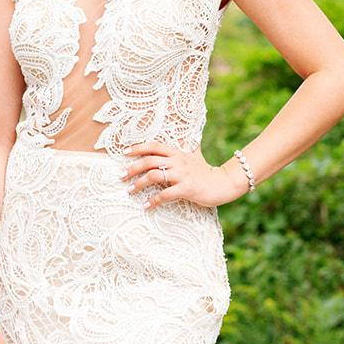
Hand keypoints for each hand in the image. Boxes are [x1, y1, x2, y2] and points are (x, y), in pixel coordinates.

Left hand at [123, 142, 245, 209]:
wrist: (223, 183)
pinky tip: (146, 206)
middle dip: (132, 168)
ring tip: (130, 191)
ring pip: (154, 176)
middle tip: (121, 176)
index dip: (138, 148)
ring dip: (139, 184)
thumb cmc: (205, 171)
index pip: (154, 146)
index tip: (124, 152)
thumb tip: (186, 137)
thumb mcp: (193, 156)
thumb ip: (185, 148)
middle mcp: (178, 161)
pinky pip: (165, 194)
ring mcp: (182, 175)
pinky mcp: (186, 188)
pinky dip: (153, 200)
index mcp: (177, 153)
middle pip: (149, 161)